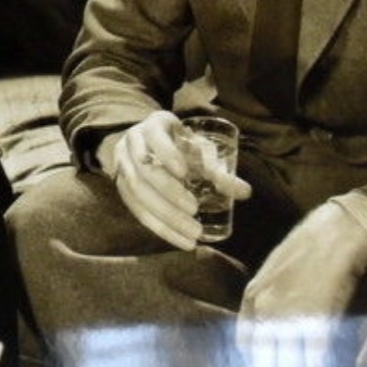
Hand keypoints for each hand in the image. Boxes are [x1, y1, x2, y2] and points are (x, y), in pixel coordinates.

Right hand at [99, 111, 250, 250]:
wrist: (148, 145)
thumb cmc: (178, 145)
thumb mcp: (196, 149)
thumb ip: (217, 170)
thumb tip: (245, 192)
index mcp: (152, 126)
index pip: (155, 137)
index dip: (167, 154)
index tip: (185, 172)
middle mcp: (131, 144)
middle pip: (145, 171)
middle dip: (169, 193)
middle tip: (194, 210)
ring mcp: (122, 166)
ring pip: (137, 194)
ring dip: (165, 216)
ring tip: (193, 233)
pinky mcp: (122, 188)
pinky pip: (136, 211)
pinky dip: (159, 227)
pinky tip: (180, 240)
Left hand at [235, 202, 366, 366]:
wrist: (340, 228)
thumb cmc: (309, 247)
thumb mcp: (273, 271)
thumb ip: (265, 300)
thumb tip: (266, 332)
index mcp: (253, 296)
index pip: (245, 345)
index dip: (259, 363)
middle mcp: (267, 307)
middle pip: (265, 362)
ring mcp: (291, 313)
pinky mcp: (319, 315)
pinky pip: (314, 358)